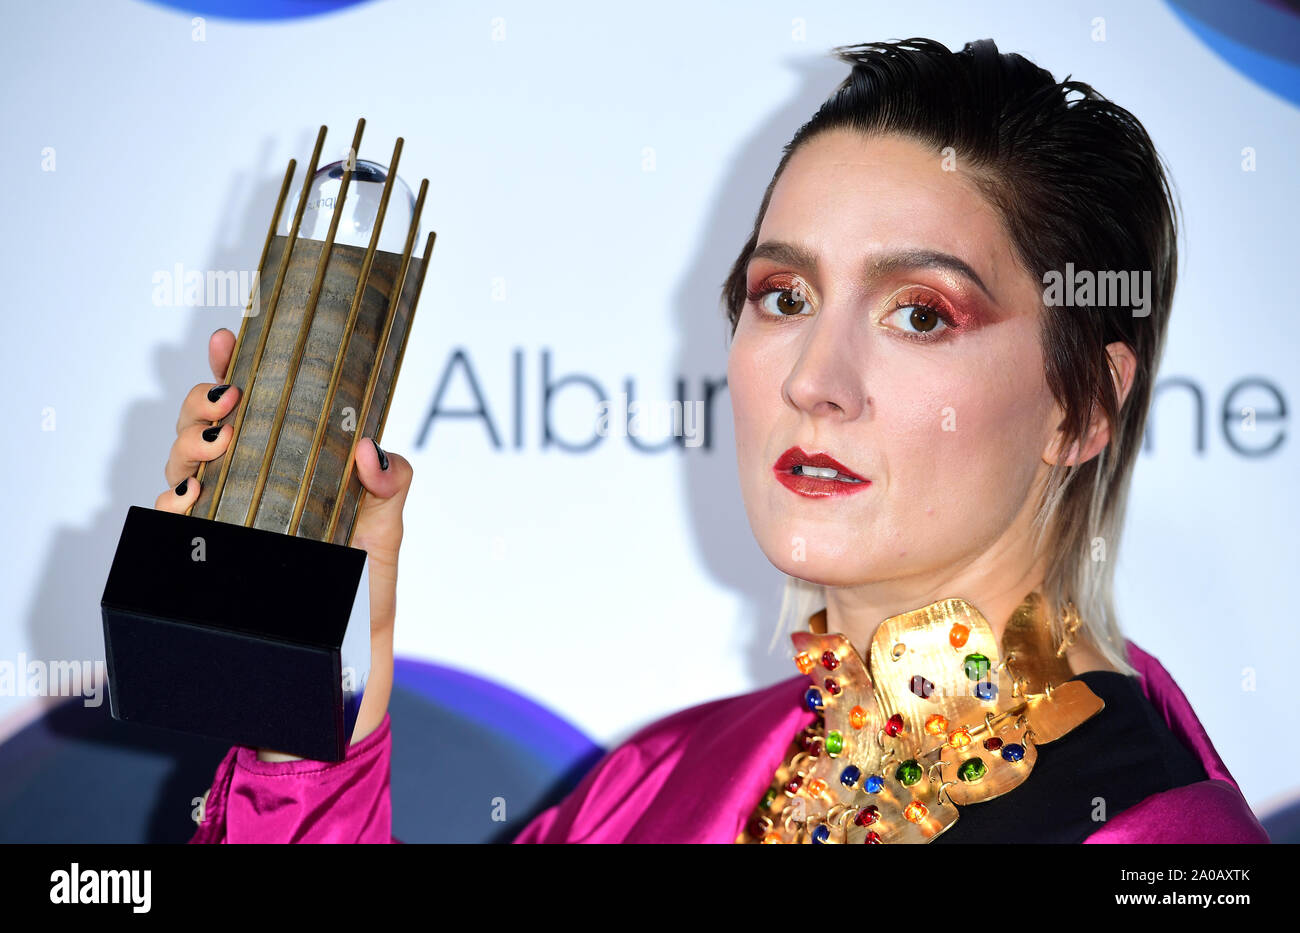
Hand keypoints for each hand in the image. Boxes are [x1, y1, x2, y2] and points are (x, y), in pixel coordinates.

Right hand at [156, 327, 412, 758]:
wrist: (348, 667)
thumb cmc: (365, 593)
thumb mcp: (387, 533)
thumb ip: (390, 484)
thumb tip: (373, 449)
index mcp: (288, 468)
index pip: (253, 407)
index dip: (233, 366)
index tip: (229, 339)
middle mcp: (247, 489)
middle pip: (206, 428)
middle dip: (207, 403)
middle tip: (230, 405)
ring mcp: (223, 524)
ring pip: (179, 468)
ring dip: (186, 450)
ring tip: (213, 450)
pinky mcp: (205, 564)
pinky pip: (169, 529)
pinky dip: (170, 508)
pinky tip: (186, 503)